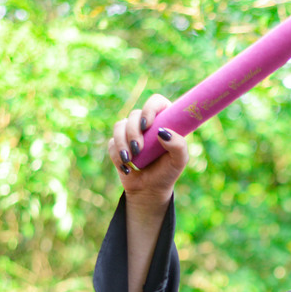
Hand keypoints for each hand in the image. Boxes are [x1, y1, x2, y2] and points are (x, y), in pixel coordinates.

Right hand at [108, 93, 188, 218]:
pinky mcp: (118, 143)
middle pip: (134, 114)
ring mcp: (131, 132)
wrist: (150, 189)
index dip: (149, 109)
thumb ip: (178, 145)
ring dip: (122, 143)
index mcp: (164, 121)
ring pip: (119, 126)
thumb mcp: (179, 161)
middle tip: (139, 149)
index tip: (147, 125)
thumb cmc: (168, 172)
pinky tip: (127, 168)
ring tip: (130, 160)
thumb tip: (161, 131)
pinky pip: (111, 143)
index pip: (156, 101)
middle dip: (133, 132)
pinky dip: (117, 156)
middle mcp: (147, 124)